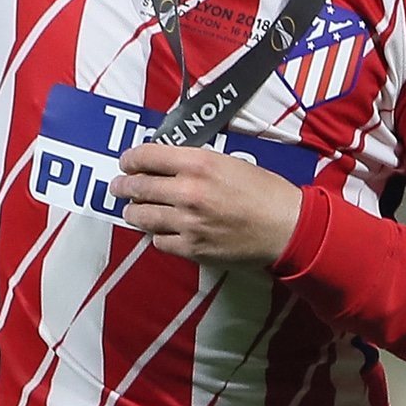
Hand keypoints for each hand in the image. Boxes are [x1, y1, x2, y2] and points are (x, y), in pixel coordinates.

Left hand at [111, 144, 305, 268]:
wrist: (287, 227)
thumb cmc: (265, 192)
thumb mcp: (230, 162)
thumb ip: (195, 162)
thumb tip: (165, 164)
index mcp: (199, 164)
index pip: (147, 156)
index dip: (130, 159)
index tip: (126, 162)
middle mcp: (188, 192)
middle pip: (137, 187)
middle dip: (123, 186)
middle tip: (119, 186)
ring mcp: (187, 223)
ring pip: (141, 216)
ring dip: (133, 211)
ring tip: (133, 209)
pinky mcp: (192, 248)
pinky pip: (158, 241)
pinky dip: (156, 234)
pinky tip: (161, 229)